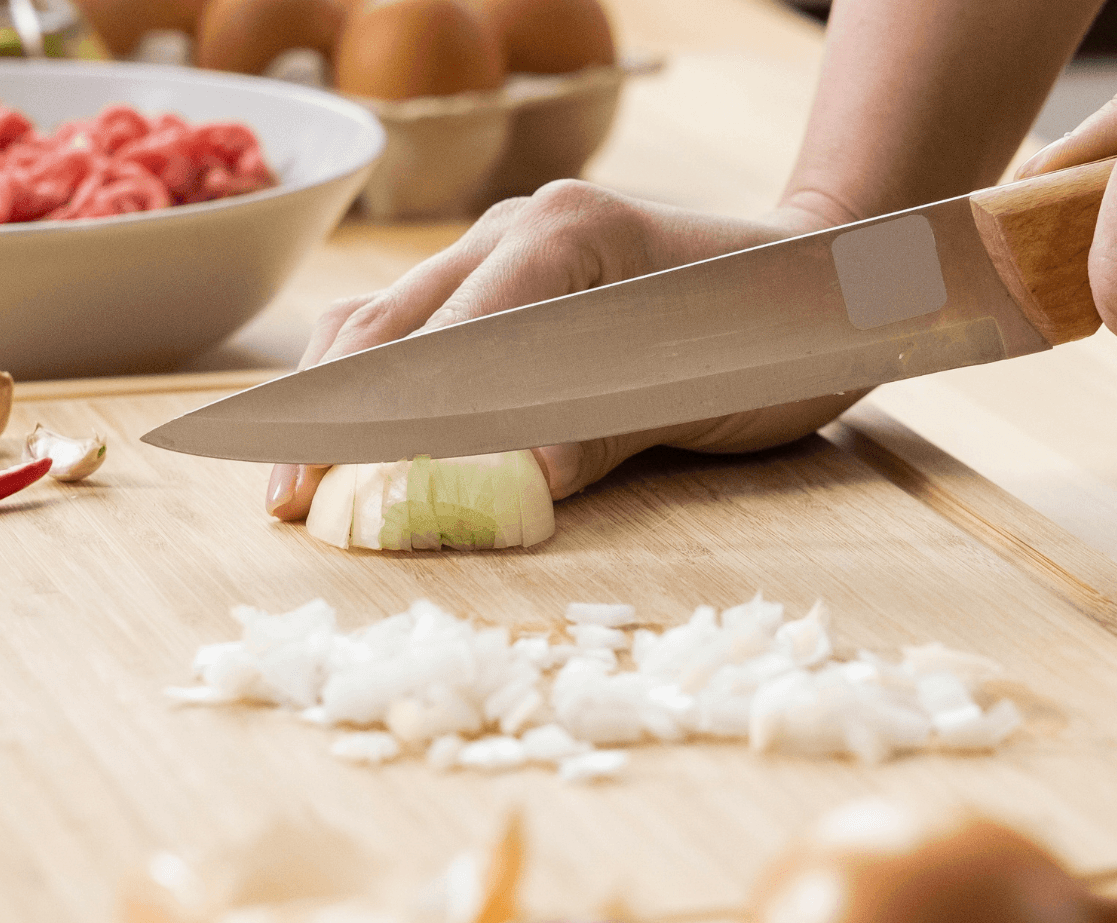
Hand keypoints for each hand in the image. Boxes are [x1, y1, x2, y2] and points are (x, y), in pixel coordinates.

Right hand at [265, 181, 853, 520]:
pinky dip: (372, 386)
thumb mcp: (699, 393)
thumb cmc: (779, 333)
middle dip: (329, 419)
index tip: (335, 488)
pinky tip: (343, 442)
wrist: (829, 277)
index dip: (383, 421)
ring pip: (384, 320)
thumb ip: (594, 434)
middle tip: (287, 502)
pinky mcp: (506, 274)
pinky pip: (416, 325)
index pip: (444, 340)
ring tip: (294, 484)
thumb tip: (498, 486)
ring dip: (334, 403)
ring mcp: (505, 242)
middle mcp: (517, 226)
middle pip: (388, 325)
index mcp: (563, 237)